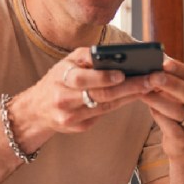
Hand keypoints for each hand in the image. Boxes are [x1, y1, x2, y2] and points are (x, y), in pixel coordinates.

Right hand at [7, 49, 155, 143]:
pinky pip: (101, 115)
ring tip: (147, 87)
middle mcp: (63, 96)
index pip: (84, 77)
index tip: (124, 73)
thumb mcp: (67, 63)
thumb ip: (89, 59)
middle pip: (100, 93)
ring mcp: (69, 115)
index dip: (104, 76)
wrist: (35, 109)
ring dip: (128, 96)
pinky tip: (134, 97)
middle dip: (127, 87)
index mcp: (61, 75)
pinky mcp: (76, 126)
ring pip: (104, 106)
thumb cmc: (58, 80)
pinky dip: (119, 105)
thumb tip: (121, 57)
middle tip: (149, 81)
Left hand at [138, 56, 183, 155]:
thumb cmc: (173, 114)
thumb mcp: (171, 95)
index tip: (164, 62)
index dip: (178, 68)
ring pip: (179, 111)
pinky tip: (151, 111)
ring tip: (144, 93)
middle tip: (153, 76)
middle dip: (170, 83)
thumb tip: (148, 61)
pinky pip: (172, 128)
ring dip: (160, 100)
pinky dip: (160, 118)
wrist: (182, 144)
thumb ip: (163, 80)